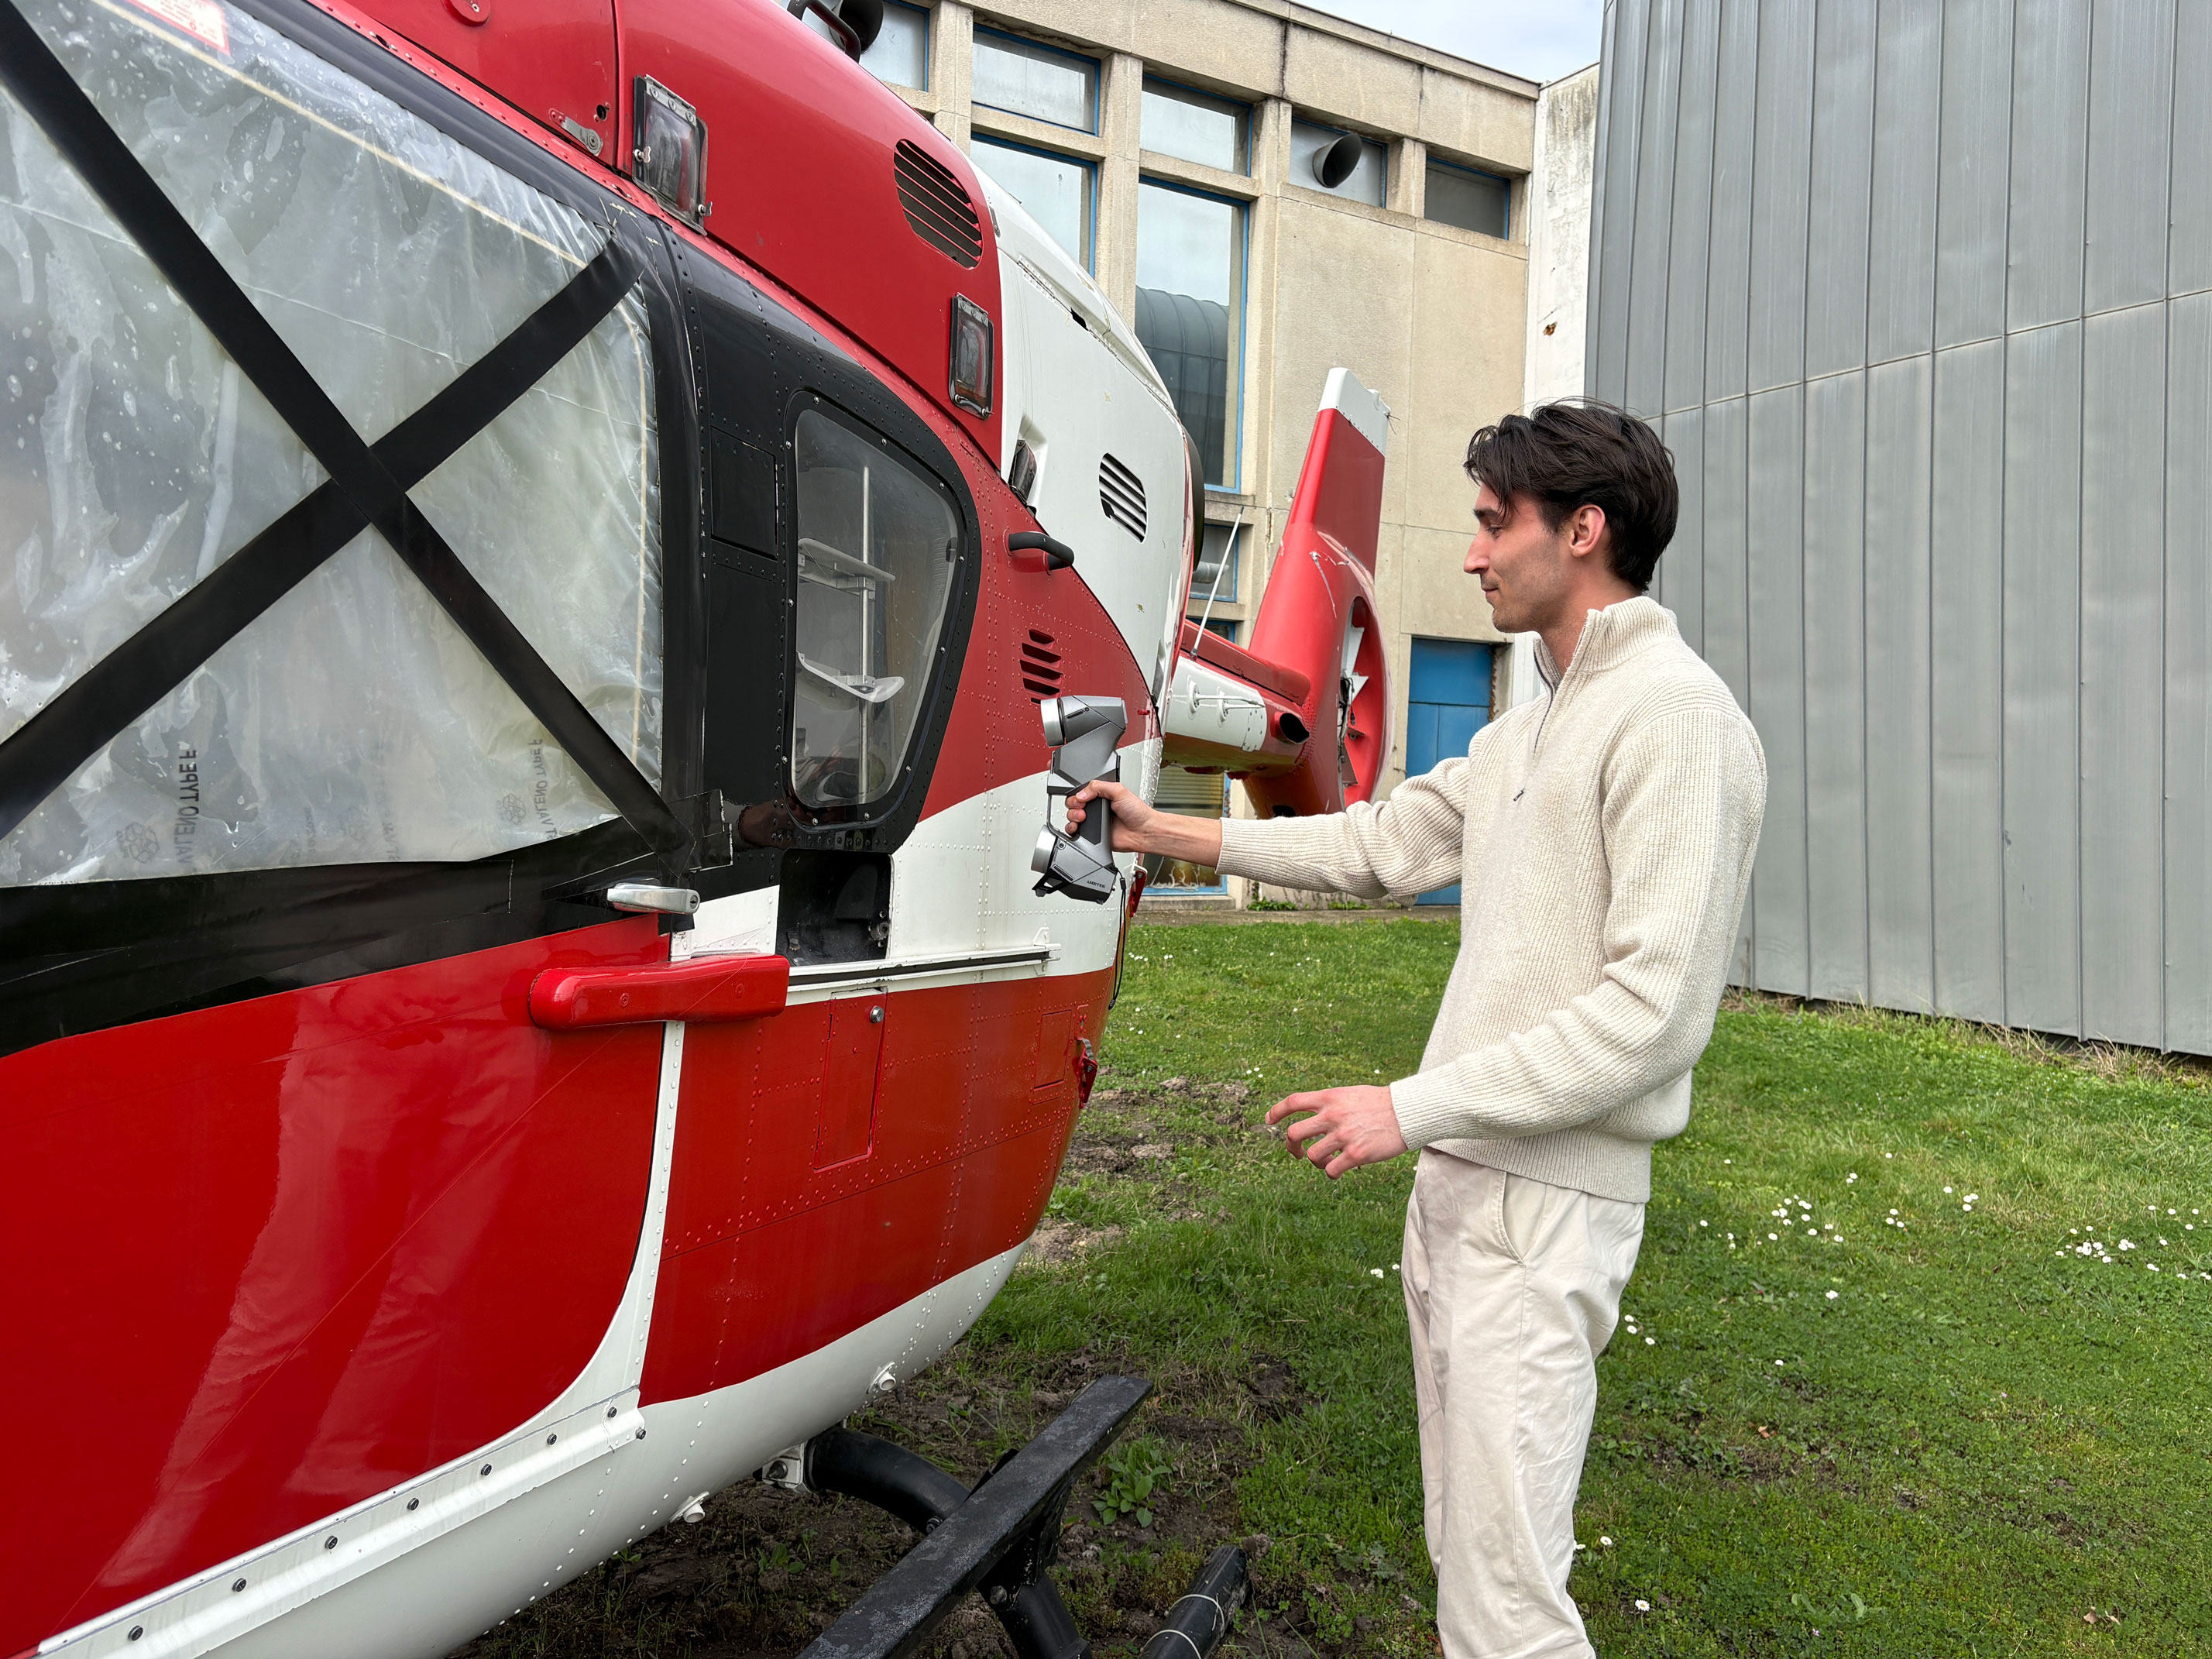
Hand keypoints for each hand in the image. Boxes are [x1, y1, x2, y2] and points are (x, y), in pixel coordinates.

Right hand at [1064, 779, 1172, 853]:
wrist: (1144, 832)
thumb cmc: (1138, 812)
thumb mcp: (1119, 790)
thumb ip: (1098, 787)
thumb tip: (1081, 794)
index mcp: (1102, 795)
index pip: (1081, 792)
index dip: (1077, 794)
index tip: (1081, 798)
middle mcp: (1096, 808)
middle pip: (1073, 804)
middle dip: (1073, 806)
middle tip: (1082, 809)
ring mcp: (1094, 822)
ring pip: (1072, 818)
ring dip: (1072, 817)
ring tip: (1082, 818)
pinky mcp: (1092, 836)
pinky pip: (1075, 833)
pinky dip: (1072, 830)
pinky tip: (1078, 828)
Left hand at [1265, 1085, 1408, 1178]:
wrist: (1407, 1111)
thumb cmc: (1382, 1103)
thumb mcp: (1351, 1094)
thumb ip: (1332, 1104)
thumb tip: (1317, 1117)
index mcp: (1330, 1098)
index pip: (1293, 1101)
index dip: (1277, 1111)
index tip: (1269, 1120)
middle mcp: (1332, 1116)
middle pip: (1294, 1133)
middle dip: (1290, 1146)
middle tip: (1295, 1152)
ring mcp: (1342, 1136)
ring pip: (1311, 1156)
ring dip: (1315, 1162)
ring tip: (1326, 1162)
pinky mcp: (1355, 1154)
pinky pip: (1331, 1171)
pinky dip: (1330, 1173)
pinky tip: (1338, 1170)